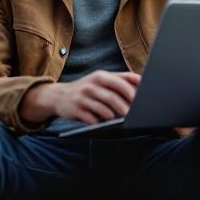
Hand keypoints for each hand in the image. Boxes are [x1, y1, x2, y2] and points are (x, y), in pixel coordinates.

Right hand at [20, 70, 140, 124]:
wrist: (58, 96)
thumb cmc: (86, 88)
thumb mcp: (100, 79)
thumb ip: (119, 79)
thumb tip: (141, 81)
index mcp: (100, 76)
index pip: (120, 81)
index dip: (132, 91)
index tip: (141, 100)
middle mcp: (91, 85)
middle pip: (112, 96)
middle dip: (124, 107)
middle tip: (132, 115)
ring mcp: (82, 97)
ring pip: (102, 109)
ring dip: (112, 116)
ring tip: (118, 120)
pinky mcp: (75, 109)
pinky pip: (91, 118)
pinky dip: (98, 122)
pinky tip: (101, 123)